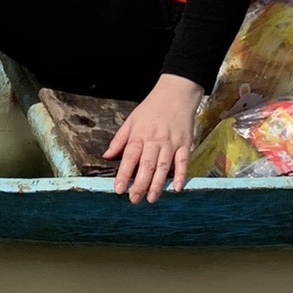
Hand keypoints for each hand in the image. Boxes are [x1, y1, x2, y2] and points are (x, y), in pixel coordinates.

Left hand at [106, 73, 204, 203]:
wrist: (176, 93)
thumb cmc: (152, 108)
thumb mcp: (131, 120)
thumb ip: (119, 140)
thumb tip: (107, 156)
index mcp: (139, 135)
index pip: (129, 157)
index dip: (123, 174)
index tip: (118, 189)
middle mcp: (155, 140)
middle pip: (146, 165)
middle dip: (139, 184)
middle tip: (134, 199)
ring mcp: (171, 143)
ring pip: (163, 166)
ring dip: (157, 184)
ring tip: (151, 199)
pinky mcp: (185, 144)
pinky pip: (183, 162)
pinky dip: (181, 175)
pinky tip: (177, 188)